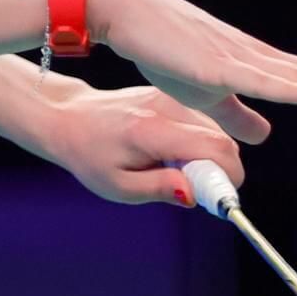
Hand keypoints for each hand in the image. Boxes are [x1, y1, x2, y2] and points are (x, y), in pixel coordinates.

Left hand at [22, 77, 245, 205]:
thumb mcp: (119, 186)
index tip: (216, 199)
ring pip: (216, 131)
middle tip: (192, 189)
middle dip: (219, 171)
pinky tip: (171, 155)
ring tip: (174, 170)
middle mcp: (166, 107)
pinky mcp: (171, 96)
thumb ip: (159, 189)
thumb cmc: (89, 155)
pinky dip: (198, 145)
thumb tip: (195, 195)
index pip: (214, 147)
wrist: (69, 118)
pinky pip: (202, 124)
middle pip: (221, 140)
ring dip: (208, 158)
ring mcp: (170, 97)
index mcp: (152, 129)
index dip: (227, 177)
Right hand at [87, 0, 296, 148]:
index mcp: (259, 71)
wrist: (126, 15)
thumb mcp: (204, 96)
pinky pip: (264, 79)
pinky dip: (296, 85)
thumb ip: (235, 116)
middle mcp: (260, 61)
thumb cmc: (162, 50)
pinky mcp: (219, 63)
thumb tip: (264, 138)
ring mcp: (242, 59)